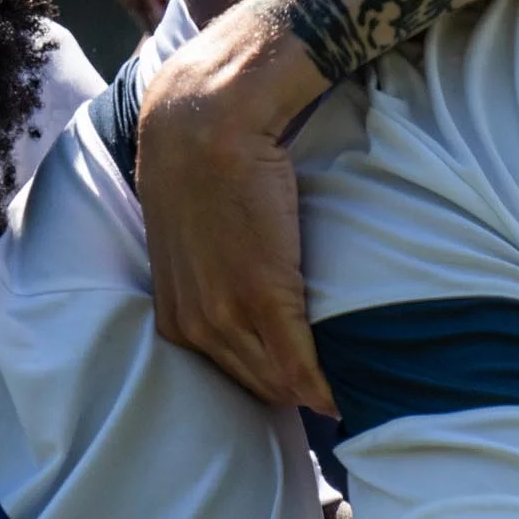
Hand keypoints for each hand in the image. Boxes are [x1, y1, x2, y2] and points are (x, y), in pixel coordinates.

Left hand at [135, 14, 337, 414]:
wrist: (205, 122)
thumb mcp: (188, 239)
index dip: (266, 384)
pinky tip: (341, 395)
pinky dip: (322, 387)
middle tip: (328, 393)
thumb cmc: (200, 167)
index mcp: (175, 316)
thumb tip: (240, 283)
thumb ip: (208, 275)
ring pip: (277, 383)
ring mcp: (226, 315)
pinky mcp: (264, 296)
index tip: (297, 388)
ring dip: (309, 394)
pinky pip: (299, 365)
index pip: (228, 376)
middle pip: (255, 386)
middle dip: (290, 394)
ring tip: (342, 390)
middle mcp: (195, 325)